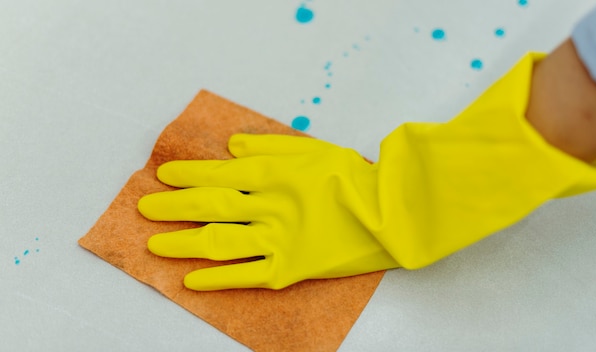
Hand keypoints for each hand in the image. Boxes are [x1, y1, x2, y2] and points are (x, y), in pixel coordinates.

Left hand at [138, 134, 398, 289]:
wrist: (389, 212)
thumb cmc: (352, 175)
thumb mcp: (311, 149)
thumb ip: (266, 146)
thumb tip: (228, 148)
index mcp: (274, 175)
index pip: (218, 174)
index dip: (186, 175)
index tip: (162, 176)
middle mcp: (270, 207)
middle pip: (209, 207)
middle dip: (172, 207)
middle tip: (144, 208)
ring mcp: (278, 240)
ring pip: (219, 243)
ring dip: (183, 244)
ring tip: (154, 245)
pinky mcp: (290, 269)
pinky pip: (246, 277)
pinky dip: (216, 279)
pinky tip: (190, 280)